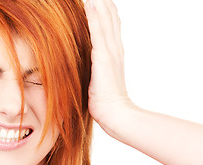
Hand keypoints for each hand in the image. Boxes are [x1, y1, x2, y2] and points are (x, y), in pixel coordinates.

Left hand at [85, 0, 134, 129]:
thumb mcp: (98, 81)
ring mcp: (110, 52)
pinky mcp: (104, 58)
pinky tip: (89, 3)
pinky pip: (98, 32)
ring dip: (98, 3)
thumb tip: (86, 67)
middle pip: (110, 17)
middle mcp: (114, 48)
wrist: (115, 114)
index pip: (110, 25)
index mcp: (113, 53)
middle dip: (101, 2)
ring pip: (105, 20)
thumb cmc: (104, 102)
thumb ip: (95, 69)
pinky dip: (94, 16)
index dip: (104, 10)